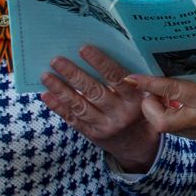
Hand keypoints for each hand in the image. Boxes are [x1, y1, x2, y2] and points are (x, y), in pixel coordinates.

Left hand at [41, 46, 163, 170]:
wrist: (141, 146)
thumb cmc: (143, 111)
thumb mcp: (149, 97)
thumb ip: (137, 80)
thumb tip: (114, 52)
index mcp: (135, 100)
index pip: (117, 78)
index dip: (100, 63)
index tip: (83, 49)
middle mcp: (120, 114)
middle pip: (94, 92)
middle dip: (73, 74)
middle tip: (56, 60)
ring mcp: (105, 126)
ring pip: (80, 106)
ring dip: (61, 90)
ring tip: (46, 75)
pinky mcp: (93, 135)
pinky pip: (73, 120)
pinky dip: (59, 107)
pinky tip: (46, 95)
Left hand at [121, 73, 195, 140]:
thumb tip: (169, 61)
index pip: (172, 90)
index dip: (149, 84)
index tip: (133, 77)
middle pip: (161, 120)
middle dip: (149, 105)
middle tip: (150, 90)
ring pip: (165, 125)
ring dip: (157, 110)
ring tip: (159, 93)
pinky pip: (175, 127)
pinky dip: (168, 114)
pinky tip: (173, 102)